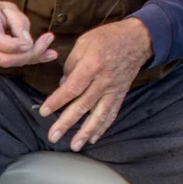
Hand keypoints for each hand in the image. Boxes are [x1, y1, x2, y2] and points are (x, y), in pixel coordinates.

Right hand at [0, 0, 57, 71]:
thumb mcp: (4, 8)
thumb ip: (18, 21)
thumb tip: (28, 40)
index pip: (4, 45)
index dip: (21, 45)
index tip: (34, 38)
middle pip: (9, 60)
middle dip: (31, 54)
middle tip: (48, 40)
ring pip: (12, 64)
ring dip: (34, 58)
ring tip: (52, 51)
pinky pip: (13, 64)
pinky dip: (30, 60)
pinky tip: (47, 56)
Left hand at [40, 17, 151, 149]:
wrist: (138, 39)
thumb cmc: (108, 38)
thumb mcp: (84, 42)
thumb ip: (71, 63)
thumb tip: (63, 83)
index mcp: (92, 65)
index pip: (72, 88)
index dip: (57, 101)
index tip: (44, 112)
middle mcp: (103, 81)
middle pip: (83, 105)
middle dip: (66, 123)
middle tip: (53, 136)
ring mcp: (113, 90)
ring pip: (98, 115)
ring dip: (85, 132)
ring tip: (74, 145)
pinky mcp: (120, 94)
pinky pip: (111, 114)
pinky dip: (102, 128)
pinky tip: (93, 139)